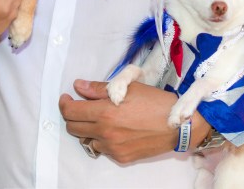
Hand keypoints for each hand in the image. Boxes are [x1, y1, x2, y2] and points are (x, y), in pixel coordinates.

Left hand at [59, 80, 208, 163]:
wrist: (179, 126)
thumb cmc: (155, 102)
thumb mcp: (129, 87)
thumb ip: (100, 88)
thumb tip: (78, 86)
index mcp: (105, 112)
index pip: (71, 111)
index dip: (64, 103)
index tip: (67, 97)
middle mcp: (105, 133)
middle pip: (73, 127)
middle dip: (73, 115)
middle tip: (81, 106)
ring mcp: (112, 148)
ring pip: (86, 139)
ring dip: (88, 129)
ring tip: (100, 119)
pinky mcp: (121, 157)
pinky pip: (103, 149)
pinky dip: (103, 139)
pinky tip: (115, 130)